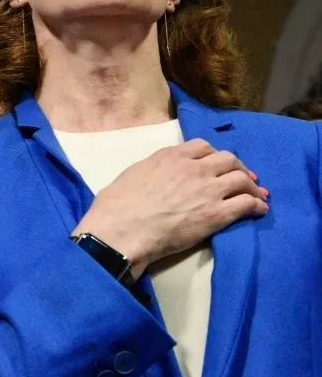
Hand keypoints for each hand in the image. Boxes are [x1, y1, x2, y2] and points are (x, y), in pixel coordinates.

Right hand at [71, 138, 267, 277]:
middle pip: (229, 159)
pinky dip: (256, 205)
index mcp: (171, 156)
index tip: (216, 165)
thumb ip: (154, 168)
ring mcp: (208, 190)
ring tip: (257, 195)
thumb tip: (159, 174)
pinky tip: (259, 210)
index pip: (203, 146)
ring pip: (243, 179)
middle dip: (238, 168)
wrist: (122, 229)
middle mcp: (194, 168)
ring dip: (252, 187)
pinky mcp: (217, 214)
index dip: (213, 155)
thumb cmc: (117, 204)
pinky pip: (246, 204)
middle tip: (243, 178)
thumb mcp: (133, 173)